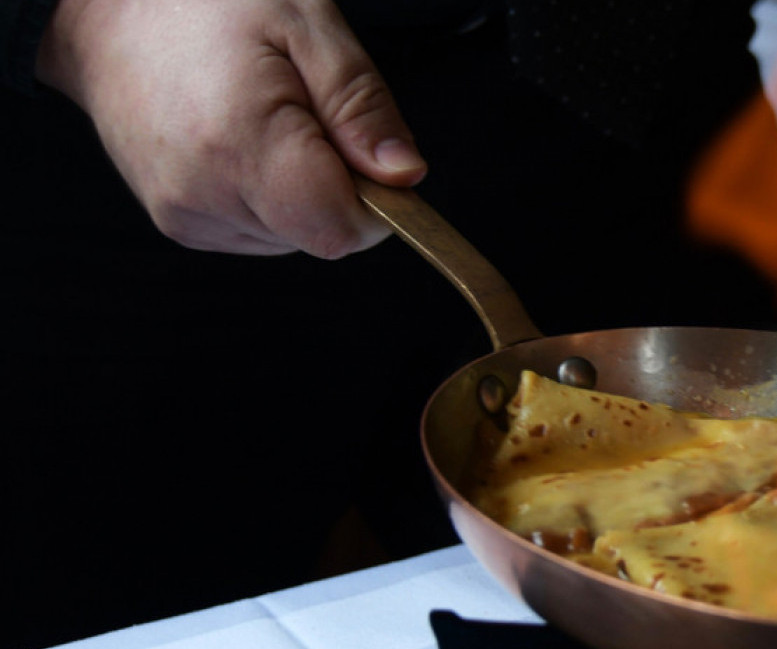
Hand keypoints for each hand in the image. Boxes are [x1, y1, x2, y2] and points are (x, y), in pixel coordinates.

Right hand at [35, 0, 425, 257]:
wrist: (108, 14)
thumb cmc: (207, 6)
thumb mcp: (308, 27)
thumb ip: (362, 106)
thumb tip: (405, 177)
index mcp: (240, 145)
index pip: (341, 229)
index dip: (377, 199)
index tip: (363, 146)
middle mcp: (203, 196)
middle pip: (322, 233)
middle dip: (338, 184)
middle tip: (304, 113)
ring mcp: (186, 216)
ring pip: (294, 236)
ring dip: (303, 189)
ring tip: (266, 119)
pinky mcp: (180, 224)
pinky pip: (261, 231)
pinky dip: (271, 195)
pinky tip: (243, 142)